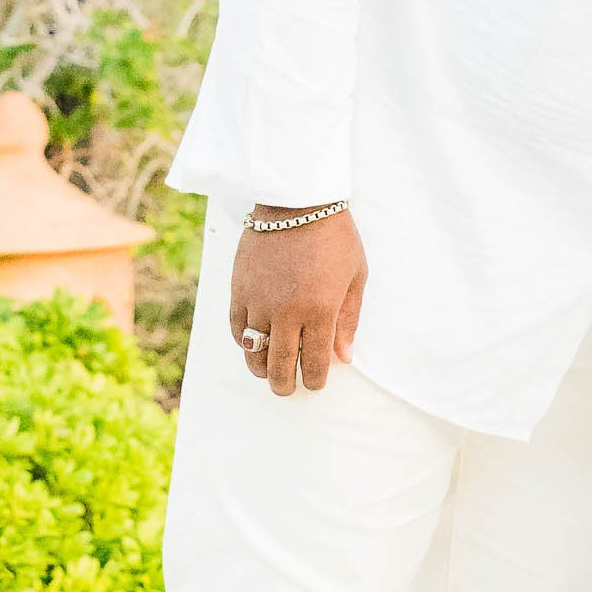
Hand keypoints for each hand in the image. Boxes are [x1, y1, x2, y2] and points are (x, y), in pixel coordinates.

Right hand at [228, 207, 367, 394]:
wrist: (296, 202)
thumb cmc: (334, 237)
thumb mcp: (355, 276)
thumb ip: (349, 319)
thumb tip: (344, 357)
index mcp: (320, 311)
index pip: (316, 363)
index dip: (315, 380)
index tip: (316, 383)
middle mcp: (287, 312)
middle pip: (280, 366)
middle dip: (285, 384)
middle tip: (287, 388)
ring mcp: (259, 302)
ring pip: (253, 351)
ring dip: (261, 367)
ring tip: (268, 371)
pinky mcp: (239, 290)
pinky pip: (237, 328)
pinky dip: (244, 341)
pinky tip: (253, 343)